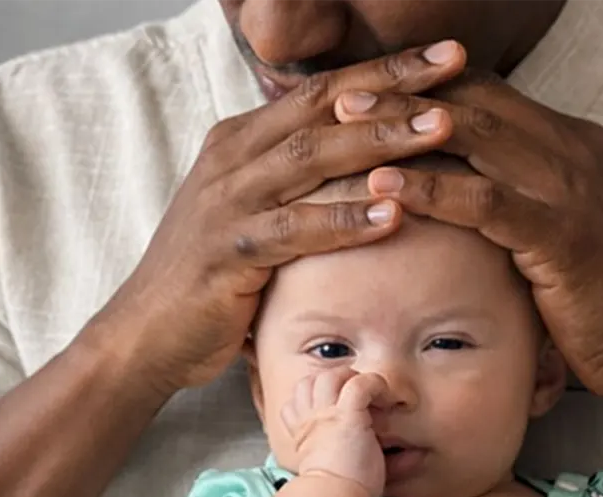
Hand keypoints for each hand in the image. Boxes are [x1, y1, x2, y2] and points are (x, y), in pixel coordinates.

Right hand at [87, 43, 466, 398]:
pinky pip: (295, 230)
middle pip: (323, 108)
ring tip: (441, 130)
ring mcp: (227, 202)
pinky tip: (391, 213)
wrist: (147, 333)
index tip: (445, 58)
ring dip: (380, 142)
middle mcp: (233, 159)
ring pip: (312, 157)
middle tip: (455, 71)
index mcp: (242, 141)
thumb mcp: (254, 215)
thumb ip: (296, 184)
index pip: (321, 91)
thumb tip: (361, 166)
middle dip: (392, 87)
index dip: (383, 70)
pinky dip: (344, 219)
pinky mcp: (228, 252)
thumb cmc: (213, 276)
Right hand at [281, 369, 388, 496]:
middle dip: (330, 382)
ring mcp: (325, 414)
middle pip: (308, 383)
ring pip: (329, 376)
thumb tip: (410, 456)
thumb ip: (364, 455)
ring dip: (350, 378)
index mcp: (302, 434)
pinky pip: (358, 384)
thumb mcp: (343, 470)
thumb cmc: (340, 494)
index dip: (313, 400)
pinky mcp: (345, 415)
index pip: (295, 403)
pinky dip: (375, 384)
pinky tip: (385, 396)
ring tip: (368, 393)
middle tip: (353, 396)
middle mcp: (309, 420)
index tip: (334, 408)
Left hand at [333, 70, 602, 402]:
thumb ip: (516, 201)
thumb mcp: (556, 233)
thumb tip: (459, 195)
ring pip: (476, 139)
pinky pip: (486, 202)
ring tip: (345, 127)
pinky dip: (432, 191)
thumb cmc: (599, 298)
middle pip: (475, 103)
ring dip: (404, 129)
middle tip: (341, 95)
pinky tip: (384, 188)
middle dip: (403, 94)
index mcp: (571, 144)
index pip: (489, 97)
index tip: (368, 92)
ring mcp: (572, 189)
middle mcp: (573, 152)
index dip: (425, 88)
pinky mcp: (564, 234)